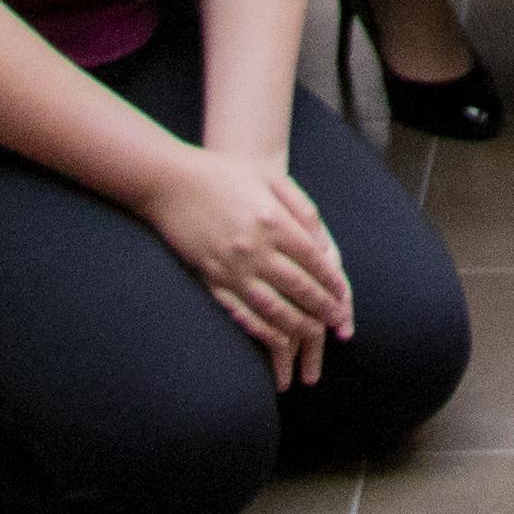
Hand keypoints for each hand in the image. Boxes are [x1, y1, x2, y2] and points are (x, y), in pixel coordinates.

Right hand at [137, 143, 352, 384]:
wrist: (171, 182)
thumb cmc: (225, 175)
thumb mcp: (270, 179)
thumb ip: (301, 208)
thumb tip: (322, 242)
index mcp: (272, 221)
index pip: (312, 259)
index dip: (330, 280)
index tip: (343, 295)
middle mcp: (254, 248)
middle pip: (297, 286)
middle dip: (322, 308)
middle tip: (339, 323)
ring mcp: (231, 268)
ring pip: (272, 306)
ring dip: (297, 325)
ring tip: (315, 336)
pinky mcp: (211, 280)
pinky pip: (240, 312)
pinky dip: (261, 330)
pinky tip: (276, 339)